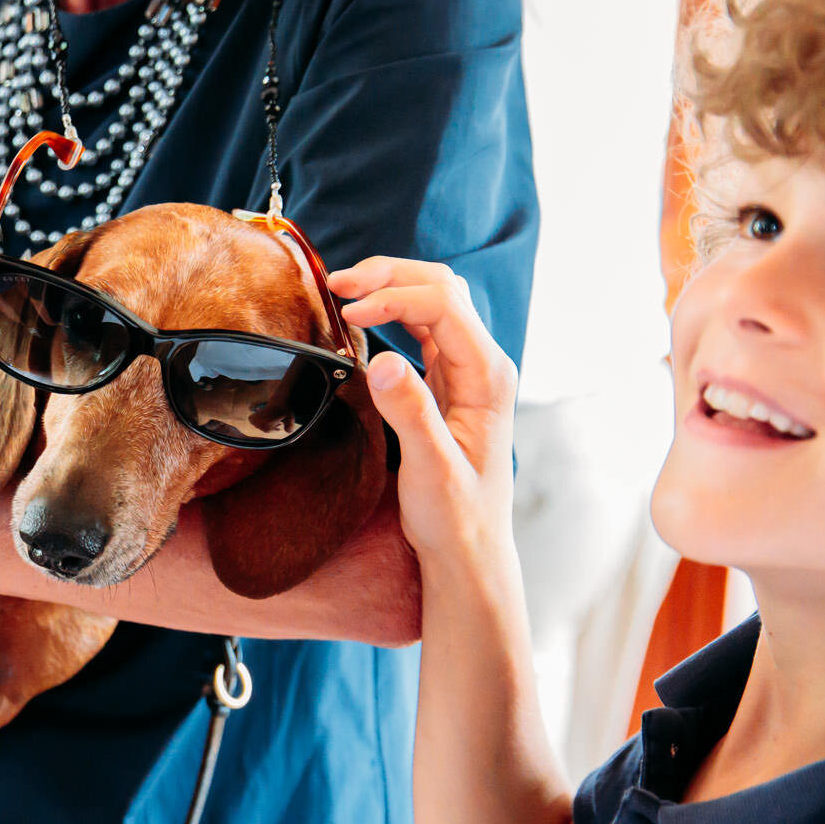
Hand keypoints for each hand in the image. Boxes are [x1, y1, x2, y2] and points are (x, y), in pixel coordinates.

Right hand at [330, 258, 516, 561]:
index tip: (346, 313)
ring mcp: (466, 370)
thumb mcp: (431, 469)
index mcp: (488, 377)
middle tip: (336, 284)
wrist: (468, 547)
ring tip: (343, 290)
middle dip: (389, 276)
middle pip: (441, 288)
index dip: (392, 296)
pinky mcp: (446, 381)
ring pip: (432, 299)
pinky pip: (422, 326)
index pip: (443, 305)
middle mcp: (483, 364)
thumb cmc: (456, 516)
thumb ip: (410, 412)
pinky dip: (390, 309)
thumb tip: (381, 360)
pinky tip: (361, 317)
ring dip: (389, 285)